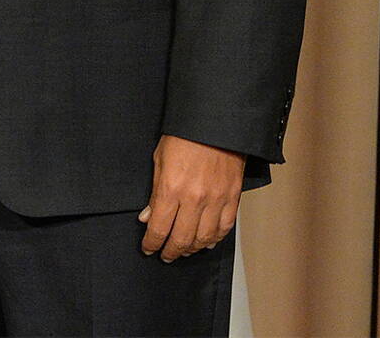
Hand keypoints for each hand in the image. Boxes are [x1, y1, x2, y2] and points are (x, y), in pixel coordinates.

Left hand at [139, 135, 244, 260]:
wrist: (215, 124)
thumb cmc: (184, 137)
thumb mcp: (159, 160)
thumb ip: (154, 192)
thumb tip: (147, 216)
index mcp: (172, 188)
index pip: (159, 227)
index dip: (151, 242)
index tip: (147, 248)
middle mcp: (195, 199)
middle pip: (181, 238)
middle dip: (170, 251)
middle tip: (165, 255)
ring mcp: (216, 201)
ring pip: (204, 238)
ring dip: (192, 249)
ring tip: (183, 251)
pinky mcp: (232, 199)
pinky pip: (224, 228)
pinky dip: (214, 239)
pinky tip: (206, 242)